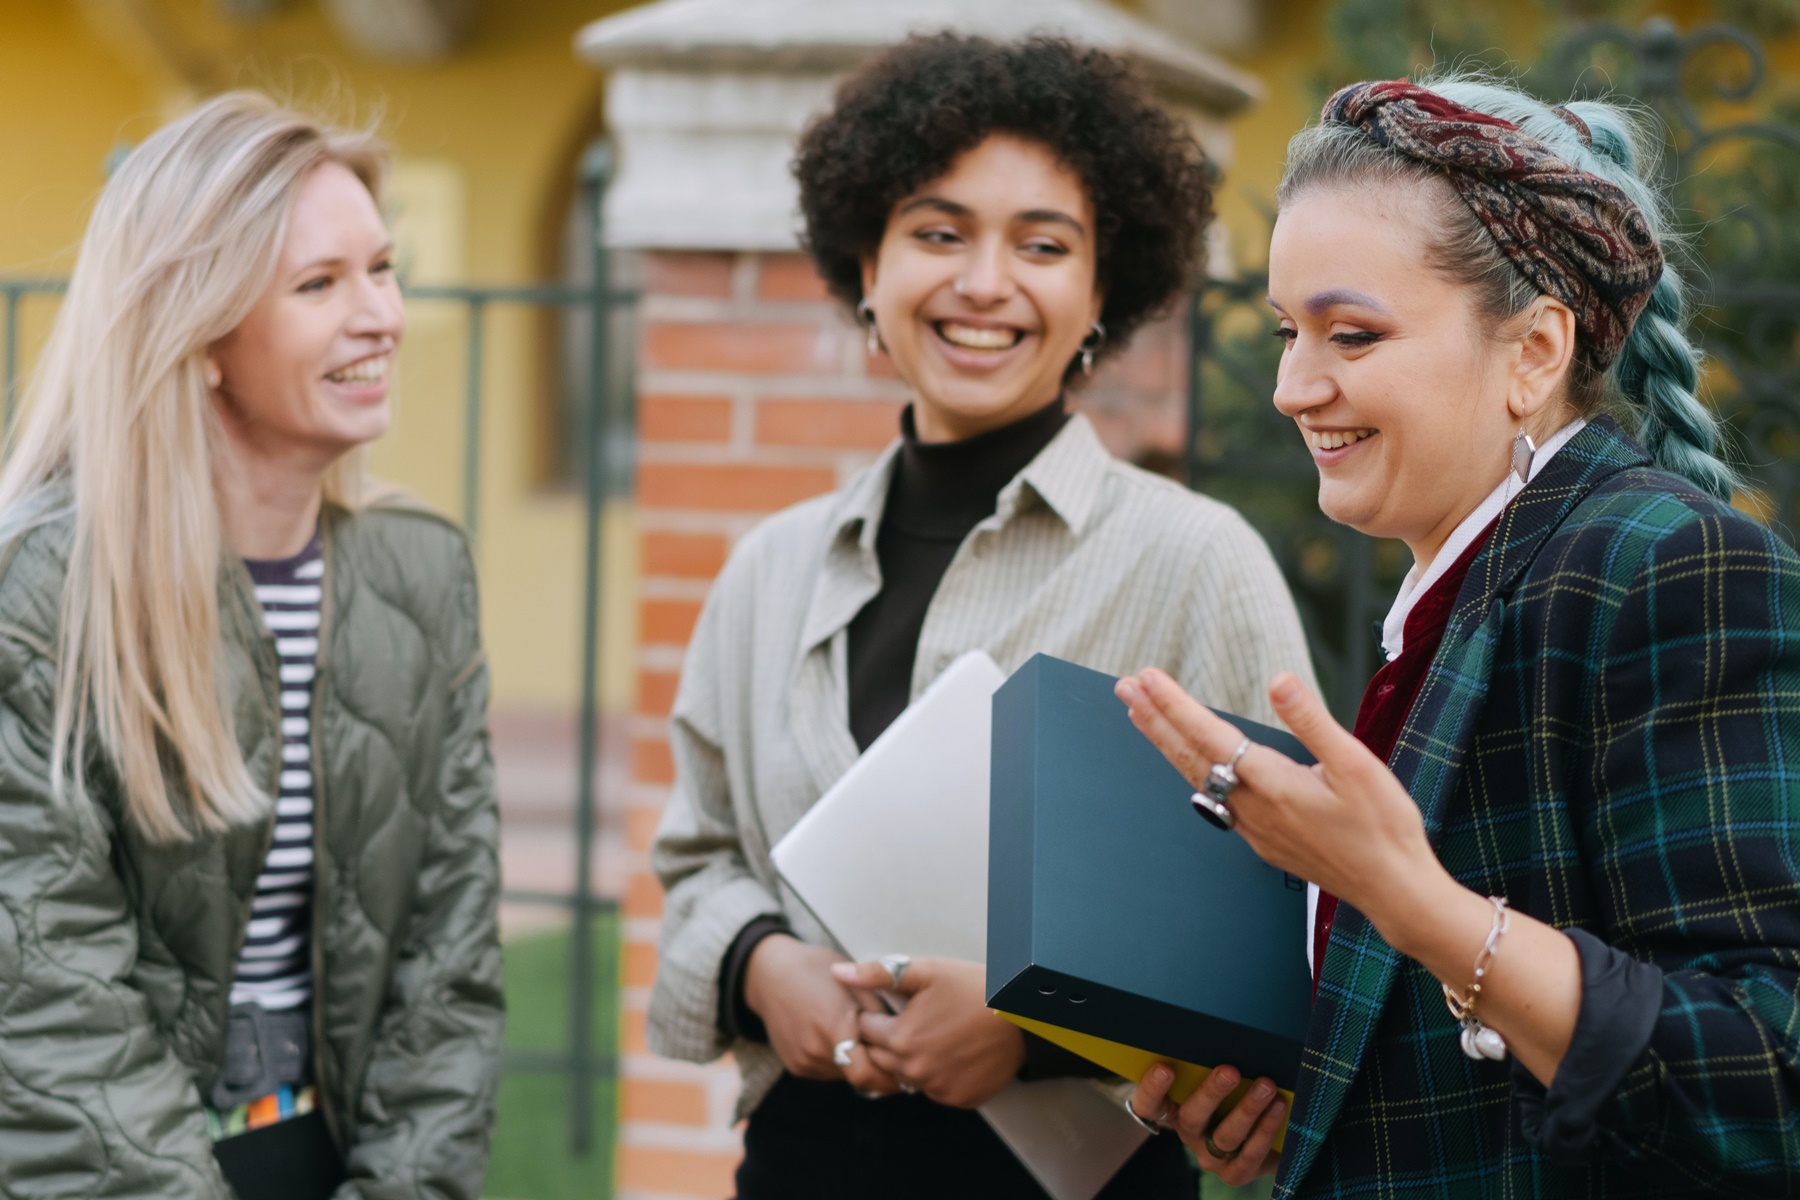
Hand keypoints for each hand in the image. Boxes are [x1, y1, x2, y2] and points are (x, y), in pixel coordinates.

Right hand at [743, 934, 897, 1094]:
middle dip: (877, 1072)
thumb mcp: (854, 983)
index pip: (866, 1074)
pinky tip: (837, 1038)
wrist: (770, 975)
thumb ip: (879, 1014)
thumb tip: (904, 1041)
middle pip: (857, 1077)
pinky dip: (838, 1062)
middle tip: (892, 1058)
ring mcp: (803, 1060)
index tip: (905, 1072)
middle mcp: (816, 1049)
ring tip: (860, 1039)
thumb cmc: (818, 971)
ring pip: (843, 1075)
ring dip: (856, 1065)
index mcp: (834, 1026)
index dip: (888, 1079)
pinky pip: (826, 1071)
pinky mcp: (795, 1065)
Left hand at [831, 957, 1024, 1108]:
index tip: (895, 1007)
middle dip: (889, 1040)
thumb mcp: (925, 971)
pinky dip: (938, 1075)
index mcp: (900, 1039)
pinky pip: (935, 1090)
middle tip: (915, 1021)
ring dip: (911, 1060)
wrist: (1023, 1015)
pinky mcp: (959, 1099)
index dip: (876, 1015)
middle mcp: (914, 1071)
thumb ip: (877, 974)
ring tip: (935, 1035)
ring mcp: (938, 1089)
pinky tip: (953, 1053)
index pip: (865, 1031)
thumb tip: (838, 973)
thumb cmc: (974, 988)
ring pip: (907, 1077)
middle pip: (881, 1058)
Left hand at [1114, 668, 1447, 923]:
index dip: (1174, 704)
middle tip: (1124, 687)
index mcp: (1273, 784)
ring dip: (1168, 743)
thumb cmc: (1383, 827)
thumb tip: (1277, 681)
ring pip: (1198, 778)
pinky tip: (1190, 761)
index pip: (1210, 735)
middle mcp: (1253, 807)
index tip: (1146, 678)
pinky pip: (1215, 798)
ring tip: (1142, 716)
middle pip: (1189, 756)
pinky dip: (1193, 770)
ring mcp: (1254, 828)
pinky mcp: (1263, 840)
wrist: (1394, 889)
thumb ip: (1312, 721)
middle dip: (1155, 719)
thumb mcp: (1357, 765)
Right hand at [1130, 1063, 1282, 1186]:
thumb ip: (1211, 1065)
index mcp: (1174, 1110)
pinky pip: (1250, 1153)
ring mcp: (1211, 1158)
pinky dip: (1266, 1128)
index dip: (1151, 1090)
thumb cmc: (1235, 1097)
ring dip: (1247, 1109)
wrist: (1266, 1141)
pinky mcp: (1236, 1173)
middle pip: (1191, 1118)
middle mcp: (1189, 1134)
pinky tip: (1278, 1106)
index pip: (1149, 1105)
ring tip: (1266, 1086)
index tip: (1165, 1068)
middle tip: (1230, 1071)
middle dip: (1211, 1093)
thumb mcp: (1219, 1082)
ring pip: (1226, 1136)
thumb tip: (1227, 1033)